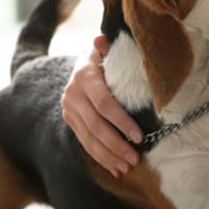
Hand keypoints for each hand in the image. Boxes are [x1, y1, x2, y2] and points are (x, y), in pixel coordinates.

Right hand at [61, 35, 144, 177]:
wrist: (82, 62)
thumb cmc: (106, 55)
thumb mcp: (108, 49)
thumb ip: (109, 48)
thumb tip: (101, 40)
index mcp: (84, 75)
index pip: (104, 103)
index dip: (121, 121)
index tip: (139, 136)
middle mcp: (73, 93)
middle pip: (96, 126)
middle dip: (116, 145)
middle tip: (135, 159)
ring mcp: (69, 109)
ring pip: (89, 138)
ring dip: (109, 156)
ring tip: (127, 167)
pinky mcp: (70, 120)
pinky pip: (84, 142)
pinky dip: (100, 157)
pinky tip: (114, 168)